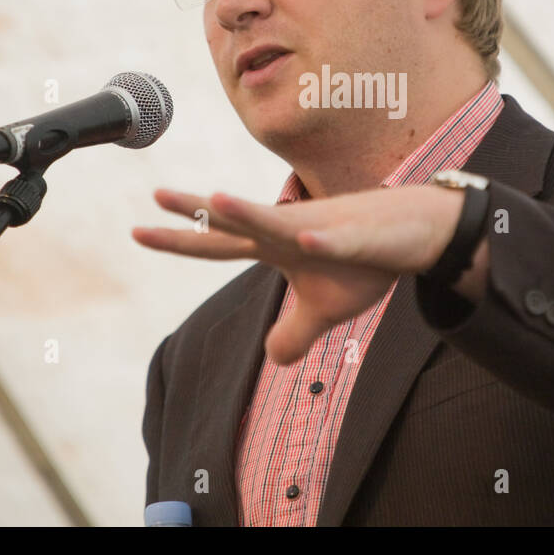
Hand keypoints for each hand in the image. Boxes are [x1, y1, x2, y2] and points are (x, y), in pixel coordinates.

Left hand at [131, 185, 467, 364]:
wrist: (416, 232)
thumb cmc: (367, 262)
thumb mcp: (326, 310)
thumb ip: (294, 332)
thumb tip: (273, 359)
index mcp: (276, 248)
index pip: (218, 244)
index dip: (179, 240)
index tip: (137, 232)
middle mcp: (290, 231)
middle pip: (235, 223)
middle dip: (196, 212)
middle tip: (155, 195)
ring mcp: (323, 229)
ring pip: (280, 220)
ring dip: (248, 212)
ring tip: (214, 199)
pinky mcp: (359, 235)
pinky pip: (340, 239)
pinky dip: (327, 241)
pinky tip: (312, 243)